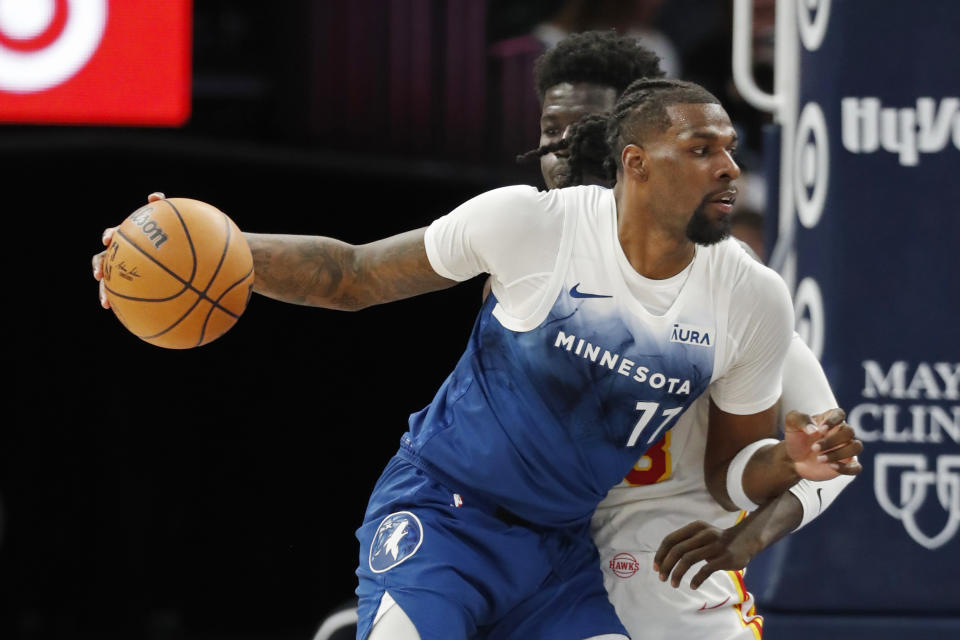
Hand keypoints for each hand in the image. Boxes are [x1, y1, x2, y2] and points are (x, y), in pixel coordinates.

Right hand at [92, 192, 165, 307]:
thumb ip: (162, 207)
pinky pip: (125, 295)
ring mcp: (125, 270)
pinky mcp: (130, 284)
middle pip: (103, 259)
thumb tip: (154, 195)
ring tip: (105, 302)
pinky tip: (132, 315)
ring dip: (104, 291)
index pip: (114, 234)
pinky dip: (124, 303)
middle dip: (98, 267)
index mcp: (128, 238)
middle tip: (98, 275)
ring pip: (109, 281)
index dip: (109, 236)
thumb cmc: (170, 236)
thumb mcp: (167, 223)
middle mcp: (122, 254)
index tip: (108, 240)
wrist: (178, 257)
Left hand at [653, 520, 757, 589]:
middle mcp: (703, 534)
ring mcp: (715, 545)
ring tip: (673, 584)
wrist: (746, 540)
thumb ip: (685, 542)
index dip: (660, 554)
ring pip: (688, 559)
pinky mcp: (725, 557)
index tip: (656, 567)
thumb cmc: (717, 540)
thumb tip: (663, 559)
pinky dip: (696, 579)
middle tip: (661, 578)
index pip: (670, 539)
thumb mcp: (701, 535)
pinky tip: (693, 586)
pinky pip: (705, 569)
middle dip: (666, 566)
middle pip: (677, 550)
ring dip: (677, 574)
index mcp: (695, 527)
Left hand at [783, 408, 862, 480]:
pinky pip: (856, 467)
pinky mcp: (846, 464)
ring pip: (856, 447)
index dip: (833, 421)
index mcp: (830, 419)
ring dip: (839, 453)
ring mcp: (846, 448)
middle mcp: (841, 432)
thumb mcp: (791, 424)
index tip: (820, 430)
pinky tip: (831, 466)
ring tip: (819, 459)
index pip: (840, 414)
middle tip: (814, 448)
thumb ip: (800, 419)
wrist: (794, 459)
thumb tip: (814, 429)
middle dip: (832, 441)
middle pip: (849, 431)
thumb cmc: (796, 438)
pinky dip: (846, 468)